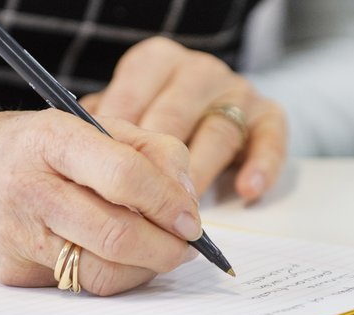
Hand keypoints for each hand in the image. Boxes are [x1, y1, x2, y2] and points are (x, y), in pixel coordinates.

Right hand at [0, 109, 199, 294]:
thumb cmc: (32, 146)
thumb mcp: (89, 126)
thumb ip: (149, 150)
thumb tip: (187, 198)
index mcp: (55, 139)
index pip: (124, 175)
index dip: (168, 202)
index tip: (192, 220)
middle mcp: (33, 188)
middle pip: (117, 234)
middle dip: (167, 249)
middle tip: (188, 246)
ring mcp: (19, 234)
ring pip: (102, 271)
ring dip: (147, 269)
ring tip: (162, 253)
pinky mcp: (13, 269)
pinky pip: (80, 284)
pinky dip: (117, 276)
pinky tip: (126, 259)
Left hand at [80, 37, 286, 200]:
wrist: (210, 105)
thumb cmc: (155, 114)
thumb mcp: (125, 111)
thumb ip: (105, 127)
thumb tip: (83, 159)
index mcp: (155, 62)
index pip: (132, 98)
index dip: (120, 145)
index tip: (106, 185)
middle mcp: (197, 70)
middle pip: (174, 117)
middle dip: (157, 169)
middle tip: (143, 211)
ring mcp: (235, 89)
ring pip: (217, 131)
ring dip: (202, 174)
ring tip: (185, 214)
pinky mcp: (268, 112)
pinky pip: (270, 137)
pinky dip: (262, 164)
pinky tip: (248, 190)